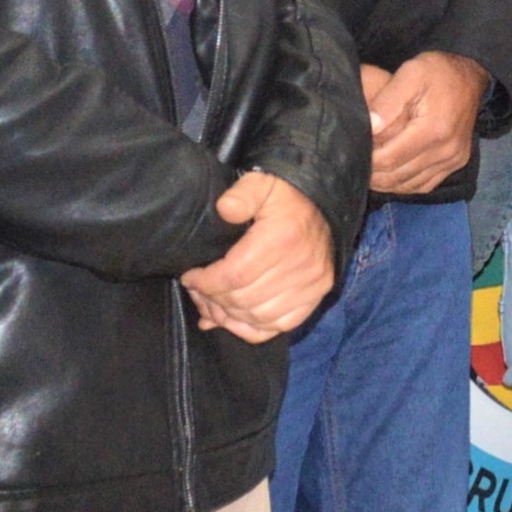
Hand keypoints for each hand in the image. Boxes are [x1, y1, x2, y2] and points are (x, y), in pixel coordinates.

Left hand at [185, 169, 336, 340]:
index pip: (235, 275)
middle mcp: (299, 266)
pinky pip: (280, 326)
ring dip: (228, 317)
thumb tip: (225, 209)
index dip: (206, 282)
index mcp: (281, 238)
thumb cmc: (286, 195)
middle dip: (212, 299)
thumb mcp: (262, 183)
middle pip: (243, 299)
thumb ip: (242, 194)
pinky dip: (252, 329)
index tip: (190, 278)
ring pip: (259, 317)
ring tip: (210, 306)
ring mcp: (311, 285)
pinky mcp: (316, 296)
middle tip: (197, 293)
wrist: (322, 204)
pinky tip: (233, 321)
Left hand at [359, 51, 485, 195]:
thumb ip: (388, 100)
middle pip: (398, 176)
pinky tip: (389, 175)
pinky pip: (425, 185)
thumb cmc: (438, 71)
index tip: (352, 152)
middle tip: (354, 163)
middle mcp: (447, 150)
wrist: (470, 75)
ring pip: (410, 185)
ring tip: (367, 171)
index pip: (391, 159)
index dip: (368, 160)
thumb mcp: (411, 72)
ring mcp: (454, 160)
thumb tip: (369, 127)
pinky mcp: (456, 163)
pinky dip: (404, 184)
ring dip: (386, 182)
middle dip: (373, 173)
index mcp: (434, 130)